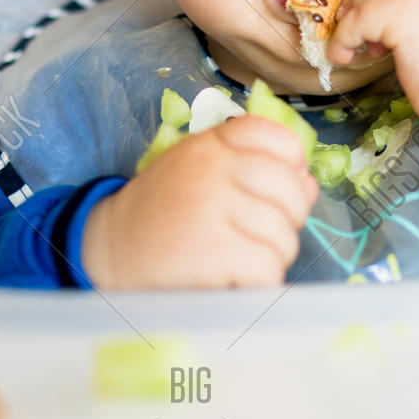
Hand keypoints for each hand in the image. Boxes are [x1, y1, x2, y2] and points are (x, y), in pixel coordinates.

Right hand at [81, 115, 317, 289]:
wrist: (110, 248)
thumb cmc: (164, 210)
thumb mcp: (201, 170)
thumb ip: (252, 166)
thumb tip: (308, 182)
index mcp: (212, 145)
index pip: (277, 137)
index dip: (292, 164)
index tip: (278, 186)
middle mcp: (215, 169)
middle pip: (292, 192)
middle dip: (288, 221)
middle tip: (259, 234)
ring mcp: (214, 208)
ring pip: (284, 236)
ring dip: (270, 256)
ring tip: (239, 258)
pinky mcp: (214, 250)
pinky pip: (268, 268)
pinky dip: (258, 281)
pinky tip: (234, 277)